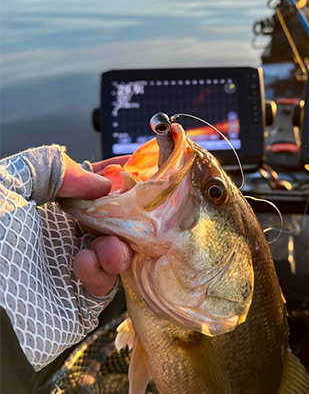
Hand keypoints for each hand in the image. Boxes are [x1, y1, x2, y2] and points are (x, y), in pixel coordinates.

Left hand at [58, 154, 132, 295]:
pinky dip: (103, 270)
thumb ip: (50, 166)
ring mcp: (74, 265)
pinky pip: (107, 282)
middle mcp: (65, 233)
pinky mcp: (81, 299)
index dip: (115, 175)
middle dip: (127, 210)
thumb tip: (101, 183)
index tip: (138, 166)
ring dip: (119, 242)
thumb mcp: (6, 185)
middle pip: (113, 216)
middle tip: (136, 208)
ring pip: (118, 248)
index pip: (91, 185)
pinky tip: (83, 263)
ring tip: (106, 245)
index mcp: (48, 206)